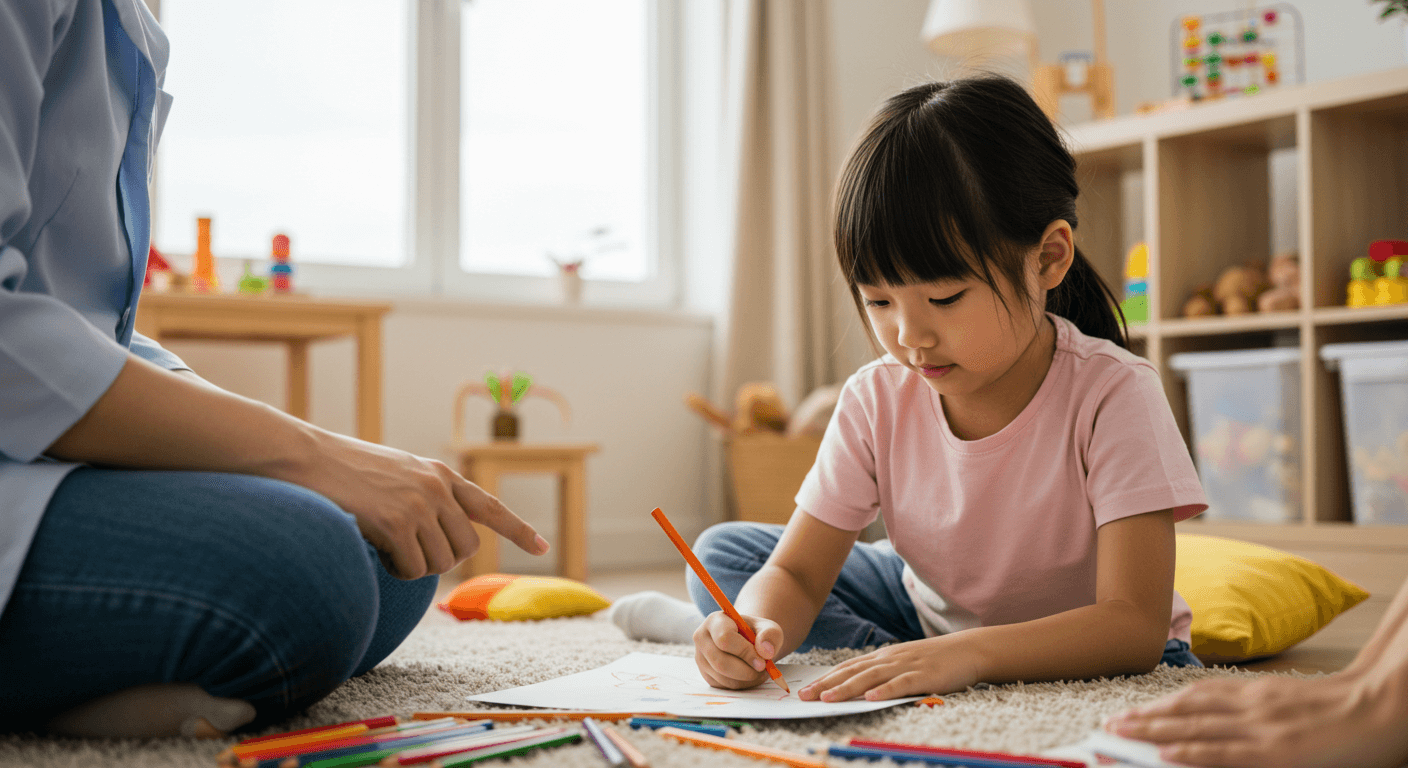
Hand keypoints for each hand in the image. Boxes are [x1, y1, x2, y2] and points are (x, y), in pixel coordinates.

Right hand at [287, 430, 547, 579]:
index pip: (489, 507)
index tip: (542, 545)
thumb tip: (445, 536)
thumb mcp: (397, 473)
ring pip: (440, 564)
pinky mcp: (396, 522)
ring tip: (388, 547)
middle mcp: (437, 488)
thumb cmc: (344, 470)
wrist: (305, 457)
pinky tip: (376, 550)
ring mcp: (419, 504)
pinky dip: (396, 571)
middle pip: (465, 549)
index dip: (517, 530)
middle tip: (410, 554)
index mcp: (440, 475)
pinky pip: (412, 570)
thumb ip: (427, 495)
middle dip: (442, 561)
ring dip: (416, 567)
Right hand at [693, 610, 783, 689]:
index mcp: (715, 621)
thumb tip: (765, 652)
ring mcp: (701, 658)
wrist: (747, 641)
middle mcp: (702, 638)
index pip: (724, 638)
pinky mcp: (706, 674)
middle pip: (720, 662)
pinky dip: (742, 685)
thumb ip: (770, 635)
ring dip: (746, 679)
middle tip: (763, 669)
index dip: (745, 652)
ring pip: (723, 677)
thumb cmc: (756, 633)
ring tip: (759, 671)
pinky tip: (750, 675)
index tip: (762, 661)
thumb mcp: (769, 628)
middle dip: (746, 671)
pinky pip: (724, 686)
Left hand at [797, 636, 979, 701]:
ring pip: (871, 677)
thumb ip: (883, 673)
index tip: (805, 689)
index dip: (826, 677)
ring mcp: (906, 665)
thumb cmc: (935, 660)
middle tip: (804, 696)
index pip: (848, 667)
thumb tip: (858, 687)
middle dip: (826, 684)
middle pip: (852, 671)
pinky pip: (901, 684)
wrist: (969, 649)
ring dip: (847, 687)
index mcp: (884, 657)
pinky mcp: (924, 675)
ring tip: (827, 698)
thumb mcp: (904, 663)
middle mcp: (890, 659)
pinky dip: (885, 690)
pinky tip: (870, 697)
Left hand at [1104, 674, 1407, 767]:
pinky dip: (1193, 752)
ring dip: (1155, 733)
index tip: (1130, 712)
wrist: (1382, 703)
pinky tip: (1167, 754)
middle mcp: (1251, 704)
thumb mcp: (1290, 701)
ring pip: (1196, 729)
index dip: (1160, 705)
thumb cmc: (1341, 706)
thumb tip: (1217, 721)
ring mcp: (1262, 727)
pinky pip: (1226, 752)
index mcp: (1255, 692)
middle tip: (1108, 725)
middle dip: (1145, 719)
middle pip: (1186, 710)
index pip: (1196, 697)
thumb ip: (1254, 707)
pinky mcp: (1277, 751)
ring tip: (1121, 736)